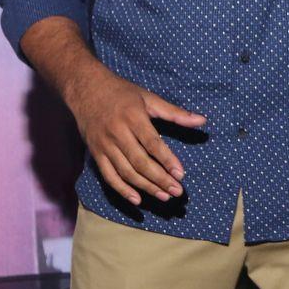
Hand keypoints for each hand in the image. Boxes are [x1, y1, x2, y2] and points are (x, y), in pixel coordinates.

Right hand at [63, 66, 206, 205]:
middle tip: (177, 191)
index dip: (167, 160)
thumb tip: (202, 120)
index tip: (181, 174)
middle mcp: (118, 133)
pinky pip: (108, 176)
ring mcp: (104, 145)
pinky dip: (122, 190)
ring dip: (145, 187)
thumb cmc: (122, 92)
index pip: (152, 143)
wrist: (86, 89)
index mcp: (133, 118)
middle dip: (160, 179)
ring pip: (126, 172)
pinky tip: (137, 200)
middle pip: (140, 162)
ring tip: (163, 196)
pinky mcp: (95, 154)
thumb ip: (175, 112)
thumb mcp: (149, 97)